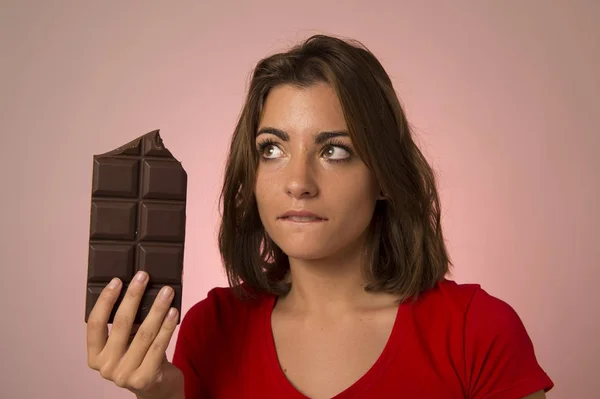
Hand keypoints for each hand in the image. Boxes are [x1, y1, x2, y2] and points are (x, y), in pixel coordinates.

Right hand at [86, 271, 183, 398]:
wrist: (157, 390)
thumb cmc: (141, 359)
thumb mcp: (127, 343)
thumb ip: (127, 325)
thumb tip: (138, 290)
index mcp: (95, 357)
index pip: (95, 324)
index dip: (105, 300)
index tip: (117, 280)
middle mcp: (106, 367)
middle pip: (121, 324)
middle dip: (133, 296)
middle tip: (143, 277)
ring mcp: (124, 375)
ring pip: (144, 333)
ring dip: (157, 308)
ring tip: (166, 292)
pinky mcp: (144, 378)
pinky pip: (159, 346)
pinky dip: (167, 326)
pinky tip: (173, 312)